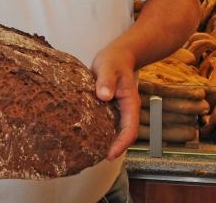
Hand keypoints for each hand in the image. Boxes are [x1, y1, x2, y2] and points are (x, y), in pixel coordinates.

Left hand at [91, 46, 139, 160]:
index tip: (109, 155)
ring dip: (105, 142)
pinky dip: (99, 132)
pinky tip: (85, 136)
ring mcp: (118, 111)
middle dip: (112, 148)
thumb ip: (106, 81)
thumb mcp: (108, 68)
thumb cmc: (114, 61)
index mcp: (130, 104)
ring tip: (88, 152)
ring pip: (115, 132)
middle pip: (123, 135)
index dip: (121, 145)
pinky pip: (106, 125)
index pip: (130, 130)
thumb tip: (104, 95)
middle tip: (94, 158)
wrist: (117, 56)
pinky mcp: (109, 109)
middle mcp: (126, 111)